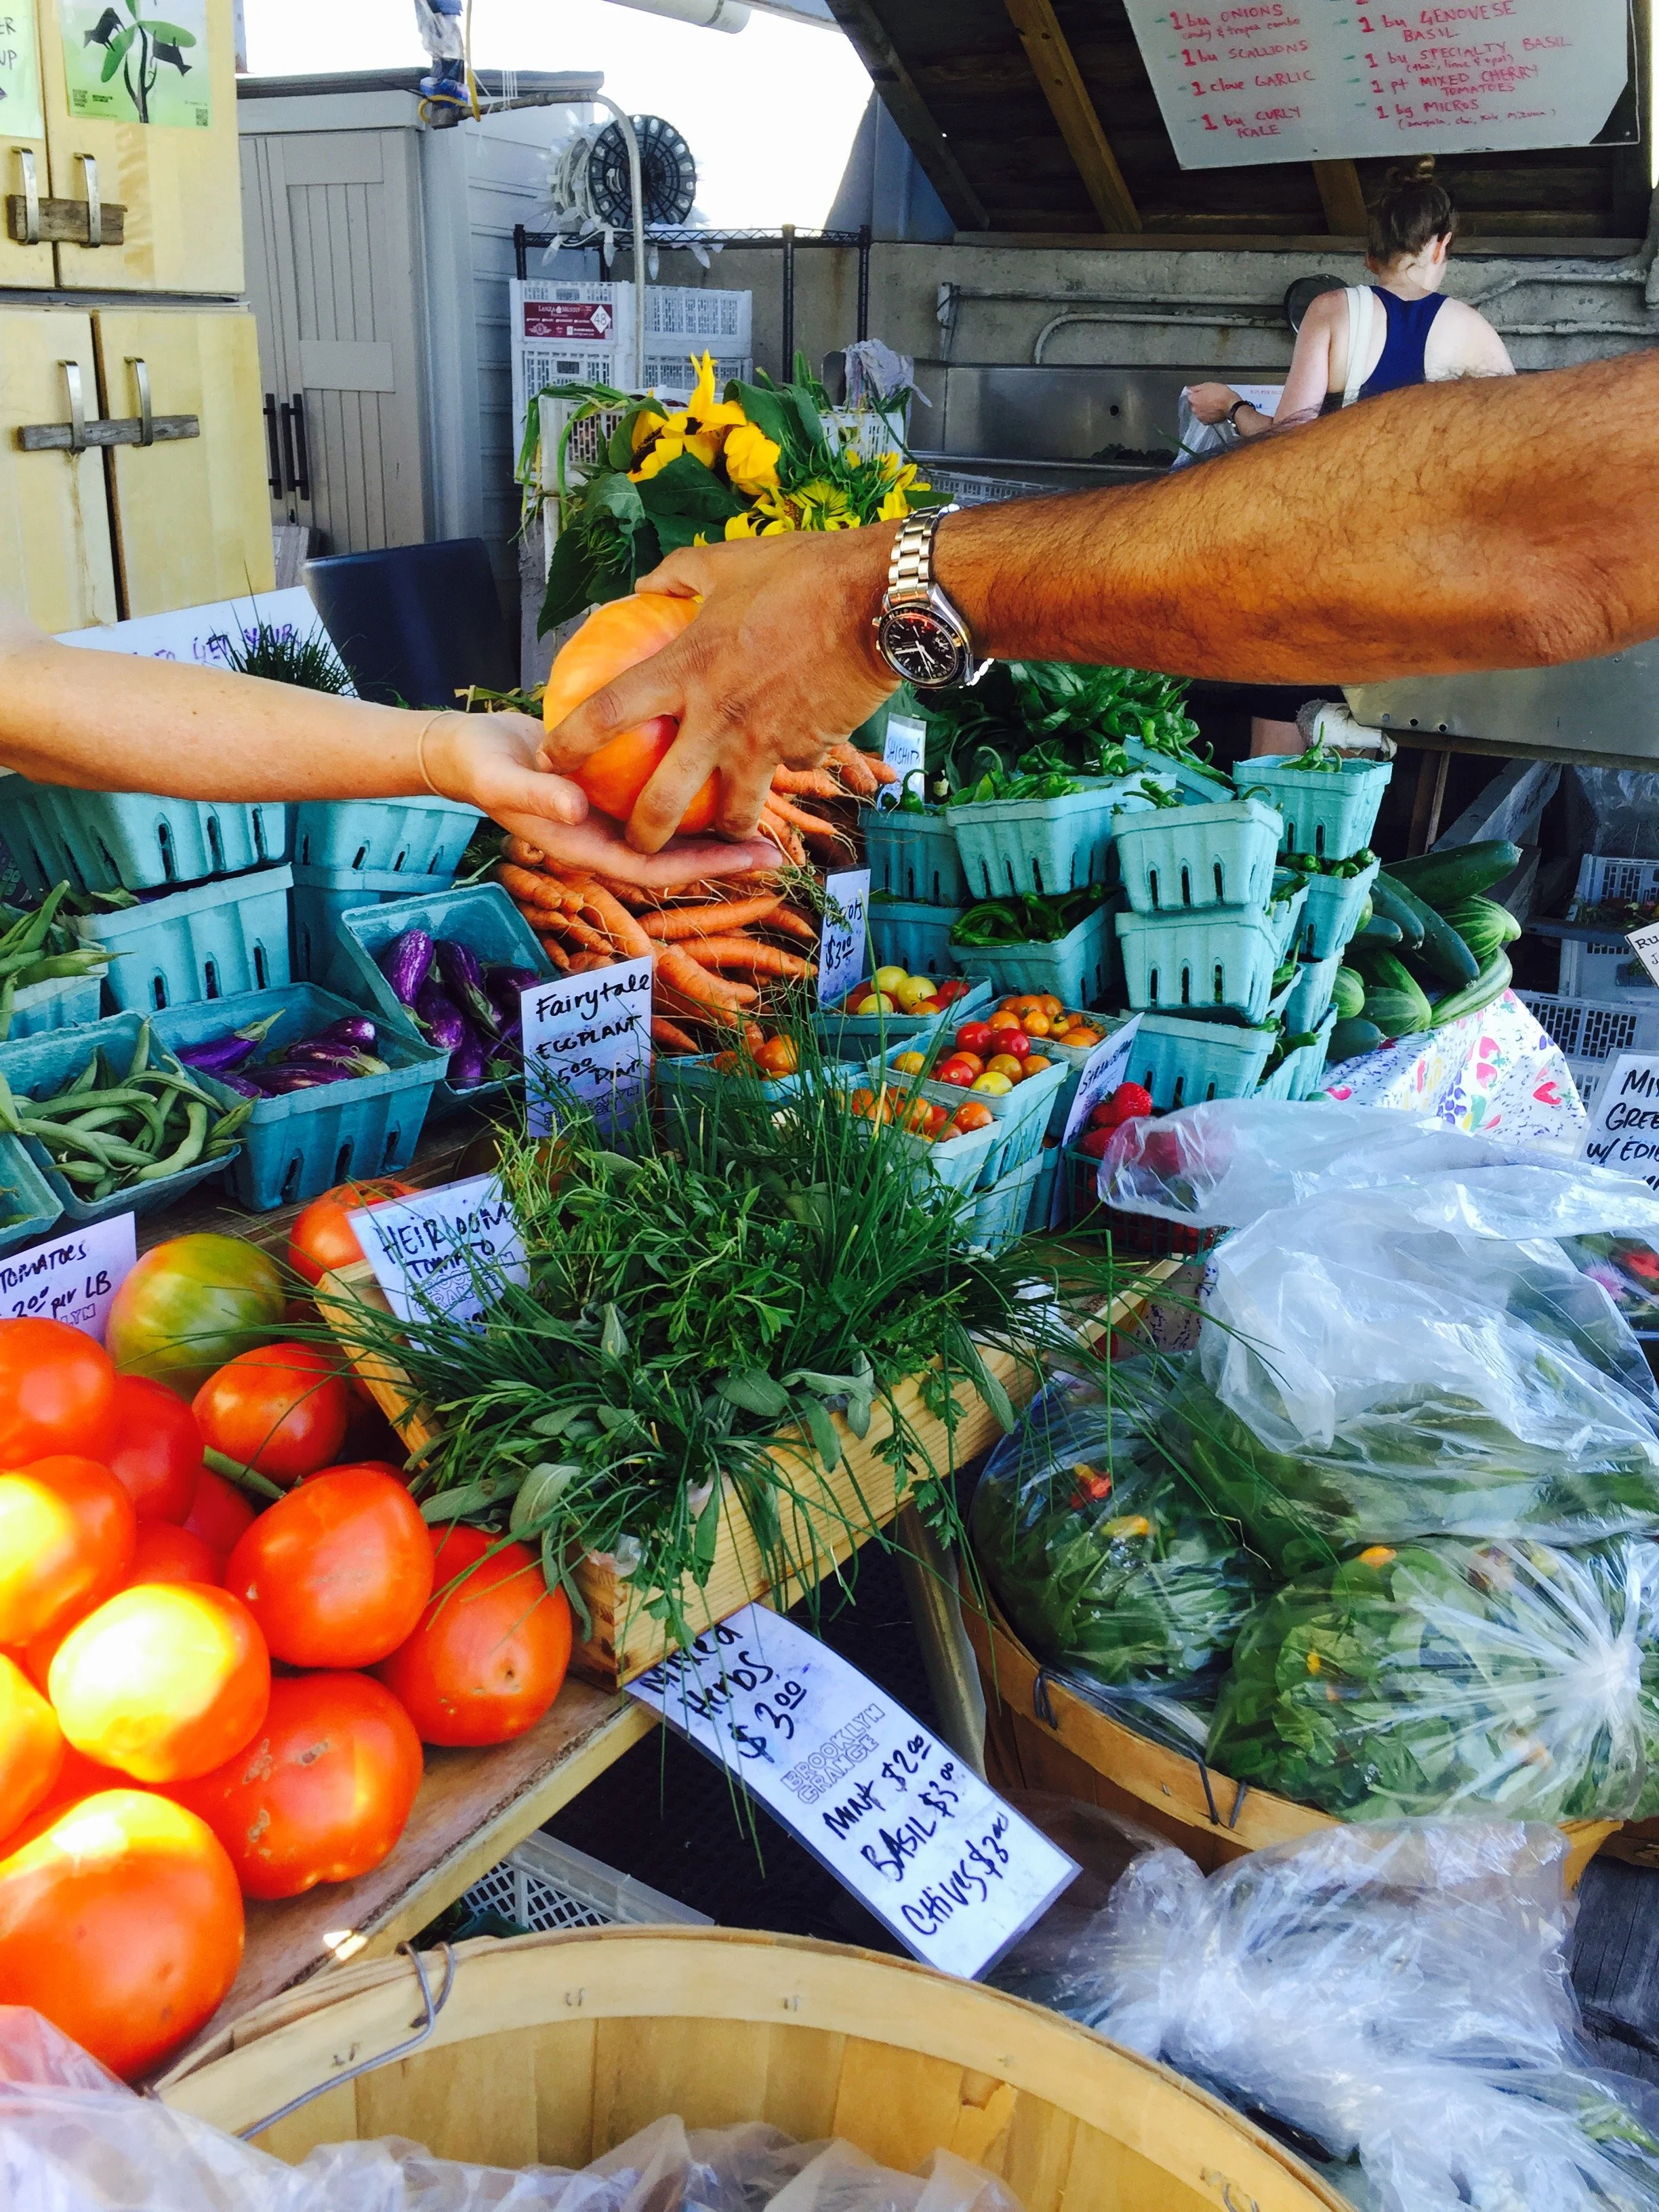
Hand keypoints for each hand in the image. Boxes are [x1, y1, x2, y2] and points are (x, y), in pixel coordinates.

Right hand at [425, 710, 774, 885]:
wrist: (468, 751)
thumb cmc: (480, 765)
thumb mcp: (501, 780)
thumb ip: (536, 796)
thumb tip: (576, 809)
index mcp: (585, 847)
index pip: (654, 868)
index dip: (702, 868)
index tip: (745, 859)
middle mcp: (607, 838)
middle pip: (676, 858)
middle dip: (723, 860)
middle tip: (776, 854)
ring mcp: (612, 817)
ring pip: (674, 832)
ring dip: (716, 828)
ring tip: (766, 820)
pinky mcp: (614, 791)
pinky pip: (661, 797)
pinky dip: (694, 790)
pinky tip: (728, 767)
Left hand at [537, 527, 899, 852]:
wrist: (880, 602)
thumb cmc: (803, 572)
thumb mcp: (729, 562)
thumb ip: (678, 575)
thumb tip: (645, 584)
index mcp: (686, 668)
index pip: (608, 713)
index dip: (571, 742)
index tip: (550, 758)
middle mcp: (717, 719)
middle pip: (662, 803)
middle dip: (641, 837)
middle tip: (635, 842)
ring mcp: (763, 743)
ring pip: (730, 814)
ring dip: (718, 831)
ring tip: (713, 829)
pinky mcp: (805, 751)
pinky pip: (783, 776)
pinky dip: (777, 776)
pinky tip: (779, 767)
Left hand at [1186, 383, 1240, 426]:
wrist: (1231, 405)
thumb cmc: (1222, 394)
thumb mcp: (1209, 385)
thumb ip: (1196, 388)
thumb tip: (1189, 389)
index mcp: (1193, 399)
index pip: (1189, 396)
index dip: (1196, 393)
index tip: (1202, 392)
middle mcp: (1195, 410)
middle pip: (1194, 404)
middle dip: (1199, 401)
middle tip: (1209, 398)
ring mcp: (1200, 417)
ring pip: (1199, 411)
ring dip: (1203, 408)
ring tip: (1213, 404)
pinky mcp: (1207, 422)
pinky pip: (1204, 417)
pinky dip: (1207, 414)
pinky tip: (1214, 410)